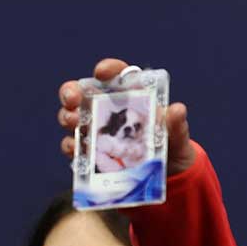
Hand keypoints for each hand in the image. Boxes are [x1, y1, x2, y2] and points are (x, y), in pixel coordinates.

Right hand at [57, 58, 195, 174]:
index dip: (108, 69)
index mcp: (131, 97)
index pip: (117, 75)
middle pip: (82, 93)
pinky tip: (75, 148)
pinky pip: (75, 147)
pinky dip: (72, 146)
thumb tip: (178, 110)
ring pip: (73, 118)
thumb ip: (176, 124)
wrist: (168, 176)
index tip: (101, 73)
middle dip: (71, 92)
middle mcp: (109, 110)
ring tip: (74, 123)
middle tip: (73, 99)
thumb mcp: (178, 137)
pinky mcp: (92, 153)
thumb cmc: (173, 147)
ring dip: (68, 118)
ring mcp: (97, 131)